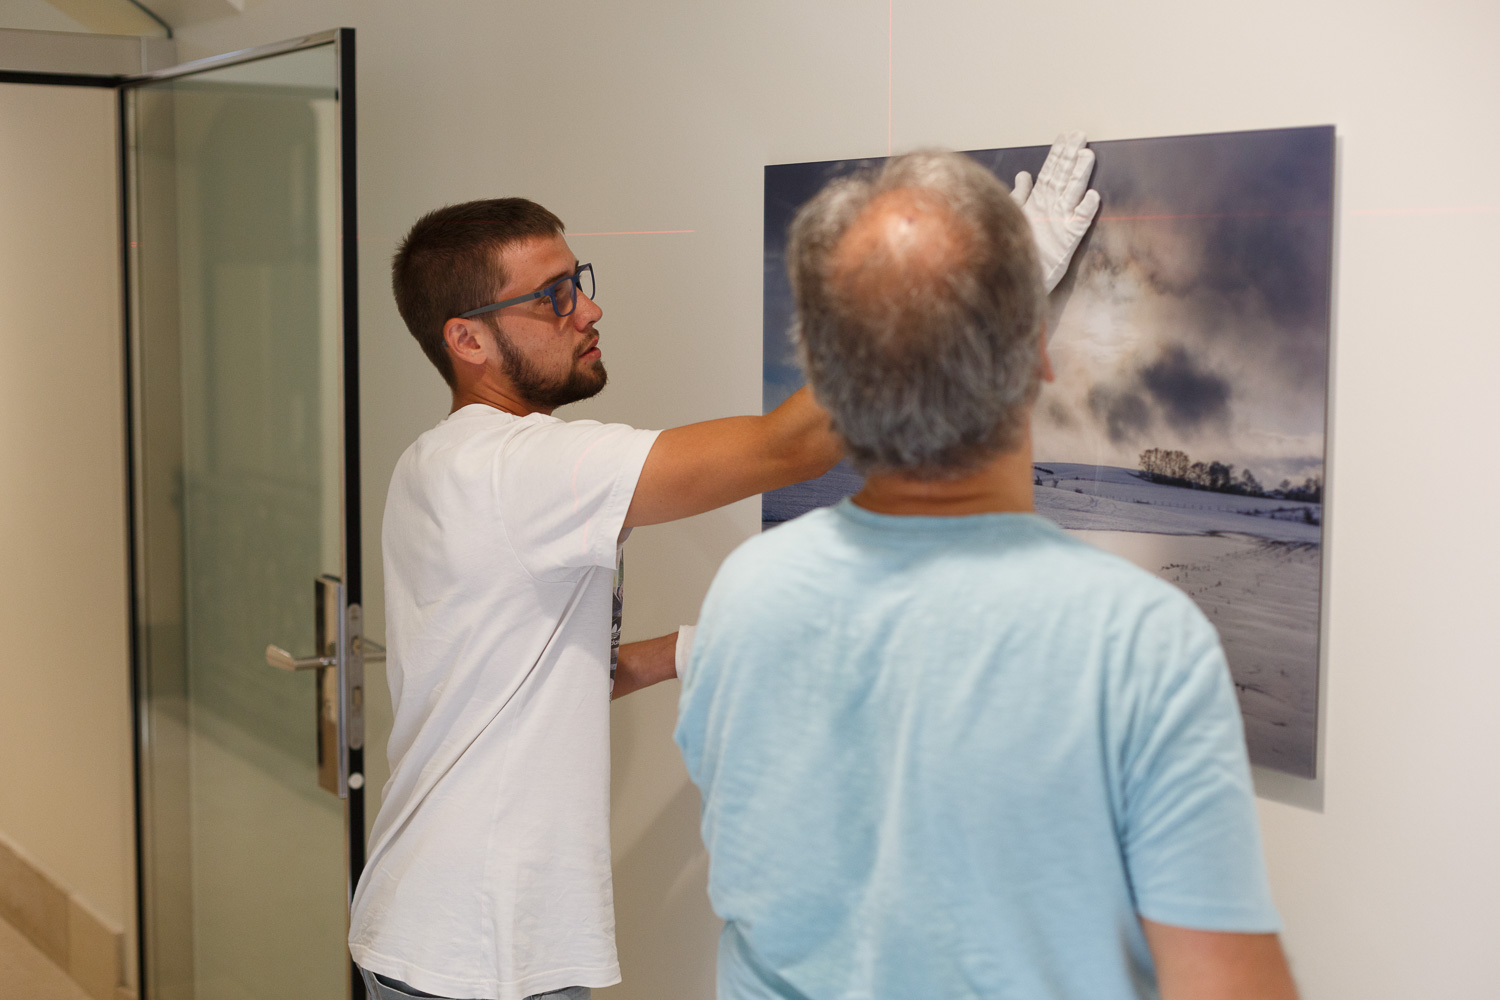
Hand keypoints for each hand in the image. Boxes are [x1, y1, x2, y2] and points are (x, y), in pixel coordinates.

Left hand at [1011, 131, 1100, 292]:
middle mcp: (1053, 208)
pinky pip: (1079, 222)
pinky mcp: (1068, 240)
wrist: (1019, 278)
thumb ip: (1020, 195)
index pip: (1052, 171)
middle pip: (1064, 177)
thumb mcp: (1016, 216)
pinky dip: (1085, 209)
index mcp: (1040, 201)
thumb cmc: (1017, 248)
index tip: (1066, 135)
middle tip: (1080, 135)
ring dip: (1080, 175)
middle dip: (1071, 156)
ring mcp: (1062, 222)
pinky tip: (1092, 196)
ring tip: (1086, 156)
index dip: (1058, 153)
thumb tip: (1024, 174)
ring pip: (1072, 193)